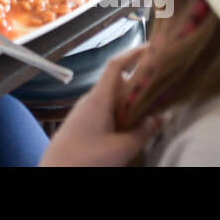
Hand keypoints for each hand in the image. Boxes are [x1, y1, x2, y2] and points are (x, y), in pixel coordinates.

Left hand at [40, 46, 160, 166]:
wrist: (56, 172)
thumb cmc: (87, 159)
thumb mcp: (122, 148)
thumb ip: (143, 132)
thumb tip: (159, 119)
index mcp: (99, 98)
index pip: (116, 66)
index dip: (133, 54)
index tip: (151, 47)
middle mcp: (91, 100)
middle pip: (119, 83)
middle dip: (140, 83)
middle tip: (163, 86)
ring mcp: (86, 111)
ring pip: (114, 98)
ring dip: (132, 101)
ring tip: (153, 107)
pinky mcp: (84, 124)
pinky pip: (107, 111)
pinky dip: (122, 113)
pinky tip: (133, 125)